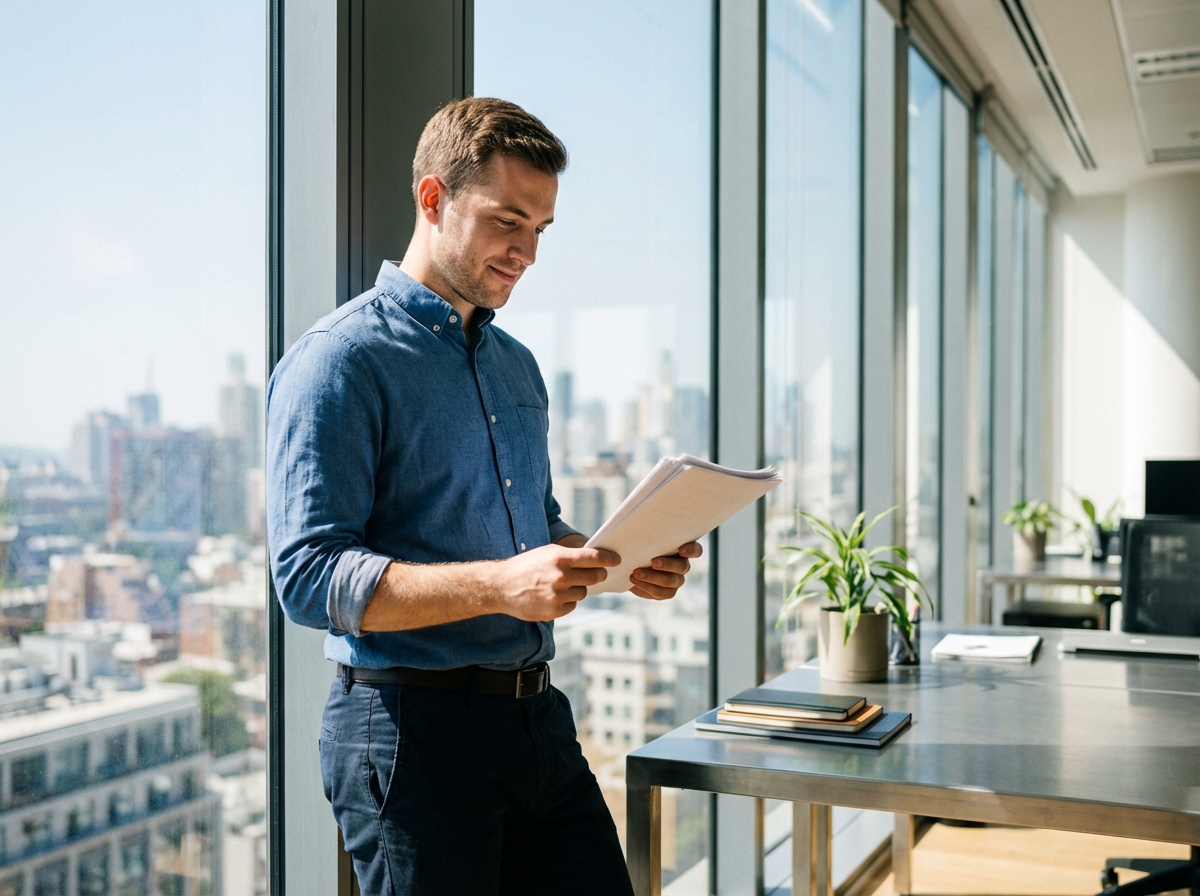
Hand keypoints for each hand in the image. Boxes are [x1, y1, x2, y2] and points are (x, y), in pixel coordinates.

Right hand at [496, 543, 619, 620]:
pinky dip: (568, 601)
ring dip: (578, 588)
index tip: (616, 560)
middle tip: (599, 573)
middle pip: (594, 577)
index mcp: (559, 558)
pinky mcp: (554, 611)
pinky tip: (554, 596)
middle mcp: (560, 577)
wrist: (501, 586)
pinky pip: (572, 605)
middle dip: (598, 574)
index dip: (608, 559)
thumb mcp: (547, 552)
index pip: (593, 558)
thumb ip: (570, 555)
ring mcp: (557, 596)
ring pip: (583, 592)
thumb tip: (595, 558)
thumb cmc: (526, 566)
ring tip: (562, 584)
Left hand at [630, 542, 702, 600]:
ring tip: (636, 573)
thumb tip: (634, 540)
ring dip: (653, 577)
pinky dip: (646, 587)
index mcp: (682, 549)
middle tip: (652, 562)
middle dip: (667, 565)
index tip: (681, 549)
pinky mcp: (667, 592)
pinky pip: (661, 593)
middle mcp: (682, 565)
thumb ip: (644, 537)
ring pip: (671, 581)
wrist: (630, 564)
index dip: (691, 550)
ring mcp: (676, 580)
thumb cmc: (639, 546)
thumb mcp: (641, 539)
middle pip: (683, 567)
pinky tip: (634, 581)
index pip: (696, 550)